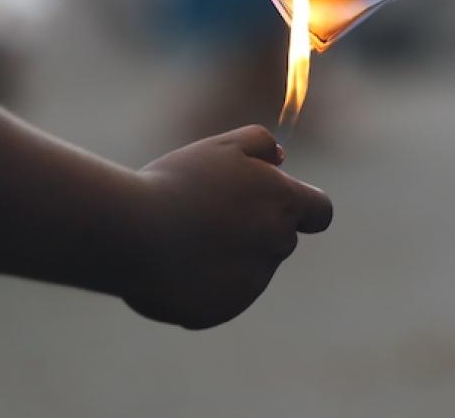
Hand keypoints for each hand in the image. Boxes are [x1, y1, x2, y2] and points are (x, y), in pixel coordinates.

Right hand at [121, 126, 332, 329]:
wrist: (133, 232)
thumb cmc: (178, 182)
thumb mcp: (223, 147)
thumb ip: (261, 144)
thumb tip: (280, 159)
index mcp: (283, 207)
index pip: (321, 212)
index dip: (305, 206)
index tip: (280, 202)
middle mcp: (275, 247)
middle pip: (280, 238)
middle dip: (255, 227)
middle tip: (209, 212)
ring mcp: (251, 284)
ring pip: (250, 268)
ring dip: (228, 254)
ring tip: (184, 237)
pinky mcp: (222, 311)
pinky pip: (220, 295)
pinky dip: (204, 282)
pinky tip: (174, 264)